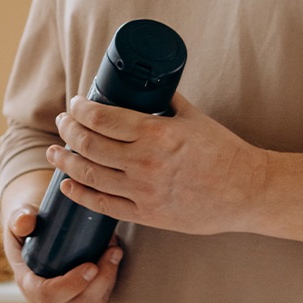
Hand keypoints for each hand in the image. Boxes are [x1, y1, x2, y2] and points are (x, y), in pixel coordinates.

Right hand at [0, 173, 122, 302]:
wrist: (31, 240)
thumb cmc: (26, 229)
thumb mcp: (17, 221)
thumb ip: (19, 219)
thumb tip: (26, 222)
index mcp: (28, 285)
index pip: (48, 295)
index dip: (72, 285)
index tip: (91, 265)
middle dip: (102, 279)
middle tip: (114, 251)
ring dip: (110, 278)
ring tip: (116, 250)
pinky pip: (98, 300)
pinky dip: (110, 280)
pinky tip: (114, 258)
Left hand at [47, 92, 267, 236]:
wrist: (248, 192)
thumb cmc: (224, 152)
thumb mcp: (194, 118)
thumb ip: (167, 102)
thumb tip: (148, 88)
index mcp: (156, 133)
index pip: (101, 118)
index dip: (79, 109)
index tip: (74, 104)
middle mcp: (144, 162)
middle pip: (88, 144)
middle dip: (68, 130)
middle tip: (63, 123)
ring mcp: (143, 191)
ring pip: (89, 174)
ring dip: (65, 160)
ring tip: (55, 151)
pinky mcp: (147, 215)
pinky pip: (103, 205)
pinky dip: (79, 194)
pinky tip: (67, 185)